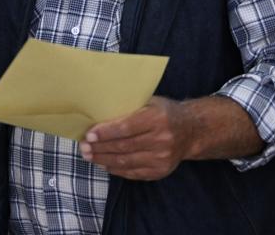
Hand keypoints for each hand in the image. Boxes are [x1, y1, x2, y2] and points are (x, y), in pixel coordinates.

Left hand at [79, 96, 193, 179]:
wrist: (191, 130)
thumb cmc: (164, 112)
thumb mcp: (149, 102)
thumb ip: (128, 107)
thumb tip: (96, 110)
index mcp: (157, 119)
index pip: (125, 128)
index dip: (105, 133)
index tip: (88, 135)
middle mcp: (161, 140)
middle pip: (123, 146)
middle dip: (99, 148)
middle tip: (83, 147)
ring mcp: (162, 158)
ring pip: (126, 161)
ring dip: (103, 160)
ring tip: (88, 156)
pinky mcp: (161, 171)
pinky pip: (133, 173)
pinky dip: (116, 169)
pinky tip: (104, 164)